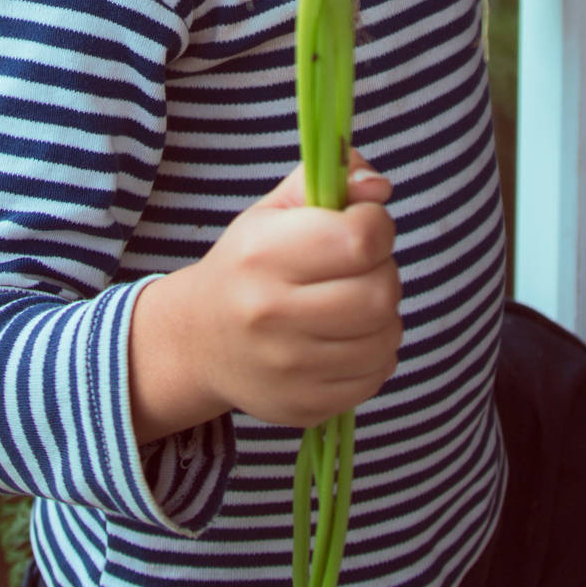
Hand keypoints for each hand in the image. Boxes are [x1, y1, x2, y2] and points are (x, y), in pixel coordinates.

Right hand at [130, 155, 399, 435]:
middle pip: (380, 292)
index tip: (361, 224)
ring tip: (352, 303)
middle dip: (383, 272)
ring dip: (383, 315)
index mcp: (263, 256)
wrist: (199, 342)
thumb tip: (378, 189)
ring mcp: (290, 368)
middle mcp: (272, 315)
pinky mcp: (307, 404)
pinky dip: (375, 351)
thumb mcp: (271, 212)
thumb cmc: (247, 267)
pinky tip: (346, 338)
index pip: (361, 239)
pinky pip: (378, 373)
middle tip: (360, 268)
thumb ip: (325, 182)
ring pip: (386, 335)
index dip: (375, 224)